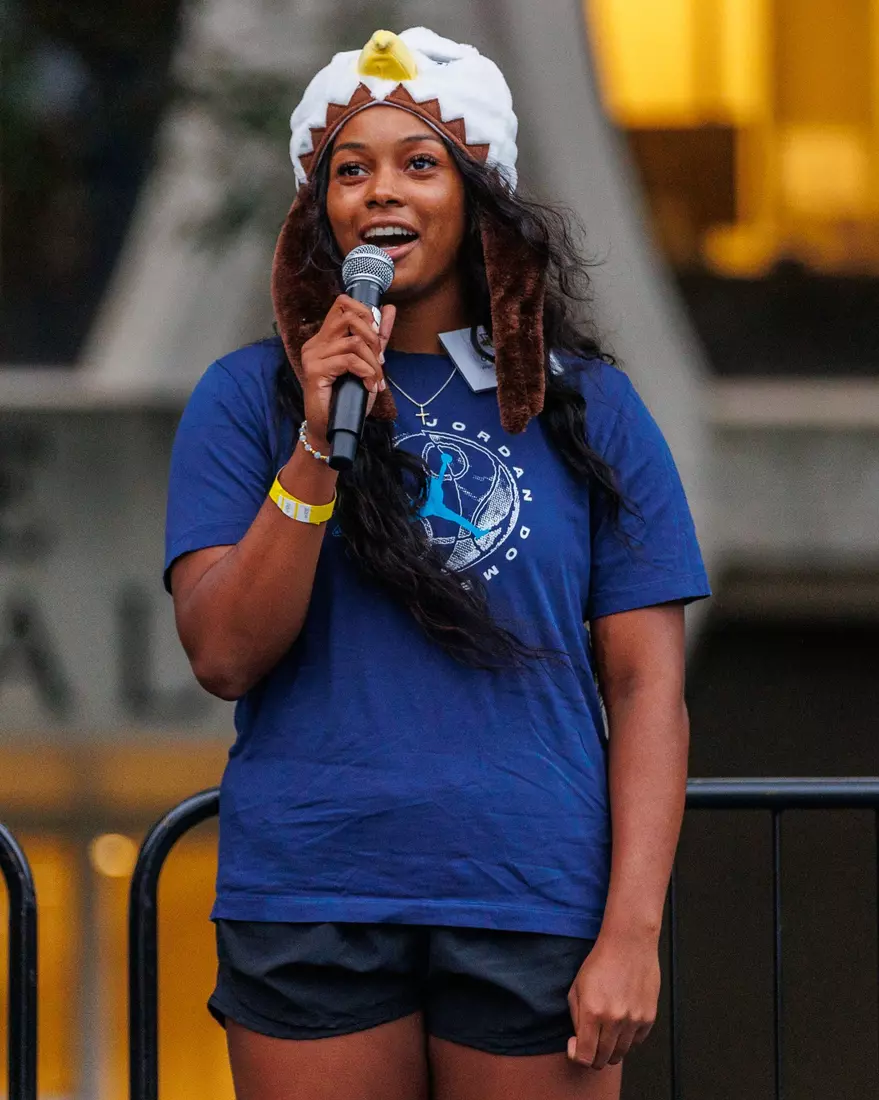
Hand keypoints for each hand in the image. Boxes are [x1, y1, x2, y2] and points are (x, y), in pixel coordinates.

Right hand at [299, 296, 396, 445]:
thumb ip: (377, 337)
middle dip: (372, 337)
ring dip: (373, 363)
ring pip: (354, 342)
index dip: (365, 313)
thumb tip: (389, 309)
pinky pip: (349, 361)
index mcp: (325, 339)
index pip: (342, 304)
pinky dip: (366, 372)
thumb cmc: (347, 400)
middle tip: (379, 361)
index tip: (377, 338)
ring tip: (375, 380)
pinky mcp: (315, 371)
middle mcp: (315, 343)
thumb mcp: (368, 364)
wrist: (332, 429)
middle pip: (348, 316)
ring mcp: (313, 356)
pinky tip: (369, 385)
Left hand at [566, 930, 659, 1070]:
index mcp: (593, 1012)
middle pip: (603, 1060)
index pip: (585, 1057)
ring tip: (605, 1030)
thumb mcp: (577, 987)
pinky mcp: (648, 1017)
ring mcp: (634, 1020)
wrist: (628, 943)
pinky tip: (621, 1022)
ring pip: (620, 1054)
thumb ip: (576, 1018)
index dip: (577, 1056)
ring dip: (610, 1049)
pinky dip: (627, 1038)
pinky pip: (636, 1042)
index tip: (575, 1046)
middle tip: (590, 1042)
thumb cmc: (599, 962)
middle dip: (593, 1056)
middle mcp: (614, 1019)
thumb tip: (579, 1043)